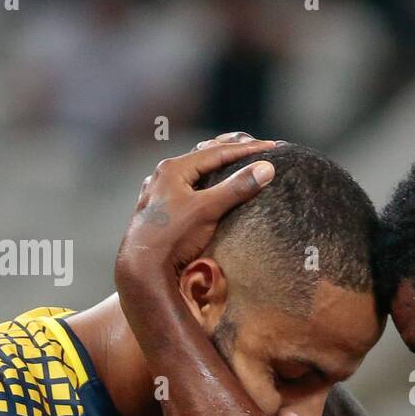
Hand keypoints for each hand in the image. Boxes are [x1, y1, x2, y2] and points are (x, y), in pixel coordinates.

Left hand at [114, 132, 277, 290]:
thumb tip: (266, 168)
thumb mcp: (207, 210)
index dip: (246, 149)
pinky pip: (188, 188)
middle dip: (231, 151)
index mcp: (173, 169)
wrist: (143, 269)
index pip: (217, 152)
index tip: (271, 147)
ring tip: (237, 163)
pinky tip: (208, 187)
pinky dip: (205, 182)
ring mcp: (160, 193)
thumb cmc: (173, 237)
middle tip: (257, 148)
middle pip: (204, 156)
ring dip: (216, 166)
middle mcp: (164, 176)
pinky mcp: (161, 210)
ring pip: (194, 172)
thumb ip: (237, 188)